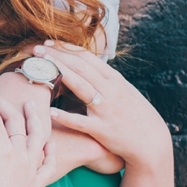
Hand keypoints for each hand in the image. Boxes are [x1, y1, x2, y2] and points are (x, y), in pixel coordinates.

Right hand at [0, 72, 52, 186]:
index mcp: (2, 153)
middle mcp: (21, 159)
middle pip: (16, 124)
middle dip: (4, 106)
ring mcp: (31, 172)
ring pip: (38, 138)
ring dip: (34, 119)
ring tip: (30, 105)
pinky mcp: (35, 186)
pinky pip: (48, 165)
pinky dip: (49, 151)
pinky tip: (47, 142)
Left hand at [35, 41, 170, 171]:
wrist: (152, 143)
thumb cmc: (134, 115)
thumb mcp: (123, 91)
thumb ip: (103, 78)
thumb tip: (82, 65)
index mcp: (115, 80)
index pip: (87, 58)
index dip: (65, 48)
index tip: (48, 43)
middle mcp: (111, 91)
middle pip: (80, 68)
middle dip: (56, 56)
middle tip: (35, 50)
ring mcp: (107, 110)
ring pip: (81, 88)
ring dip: (59, 75)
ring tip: (40, 67)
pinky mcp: (103, 130)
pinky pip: (81, 122)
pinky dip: (66, 117)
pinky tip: (50, 112)